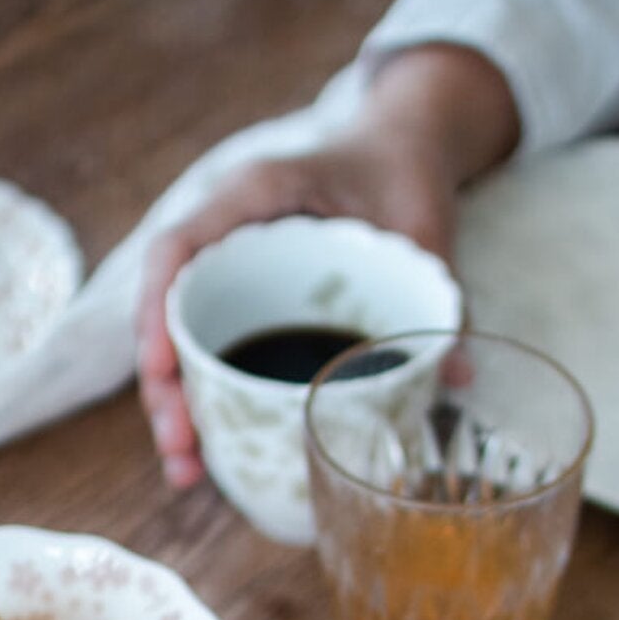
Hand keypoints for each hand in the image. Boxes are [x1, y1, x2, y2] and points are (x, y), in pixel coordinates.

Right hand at [136, 44, 519, 489]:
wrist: (400, 149)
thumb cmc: (402, 171)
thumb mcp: (424, 222)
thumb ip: (442, 293)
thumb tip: (458, 378)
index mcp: (256, 194)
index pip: (180, 247)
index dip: (159, 309)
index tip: (164, 369)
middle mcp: (229, 233)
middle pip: (168, 309)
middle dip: (164, 386)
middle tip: (180, 448)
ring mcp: (233, 271)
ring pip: (183, 340)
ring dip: (178, 405)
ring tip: (186, 470)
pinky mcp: (248, 300)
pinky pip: (214, 349)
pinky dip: (208, 398)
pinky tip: (211, 453)